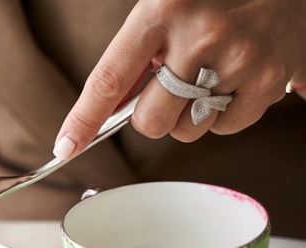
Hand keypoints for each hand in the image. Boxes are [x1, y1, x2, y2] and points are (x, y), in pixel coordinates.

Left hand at [54, 0, 305, 158]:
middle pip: (149, 122)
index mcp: (161, 12)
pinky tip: (232, 81)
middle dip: (153, 116)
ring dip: (189, 115)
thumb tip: (103, 113)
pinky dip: (222, 114)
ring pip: (186, 131)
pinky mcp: (267, 81)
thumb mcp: (163, 13)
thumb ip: (133, 59)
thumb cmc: (215, 1)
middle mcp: (199, 35)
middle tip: (172, 86)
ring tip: (208, 76)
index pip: (108, 79)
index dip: (83, 119)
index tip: (65, 147)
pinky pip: (223, 129)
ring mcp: (237, 59)